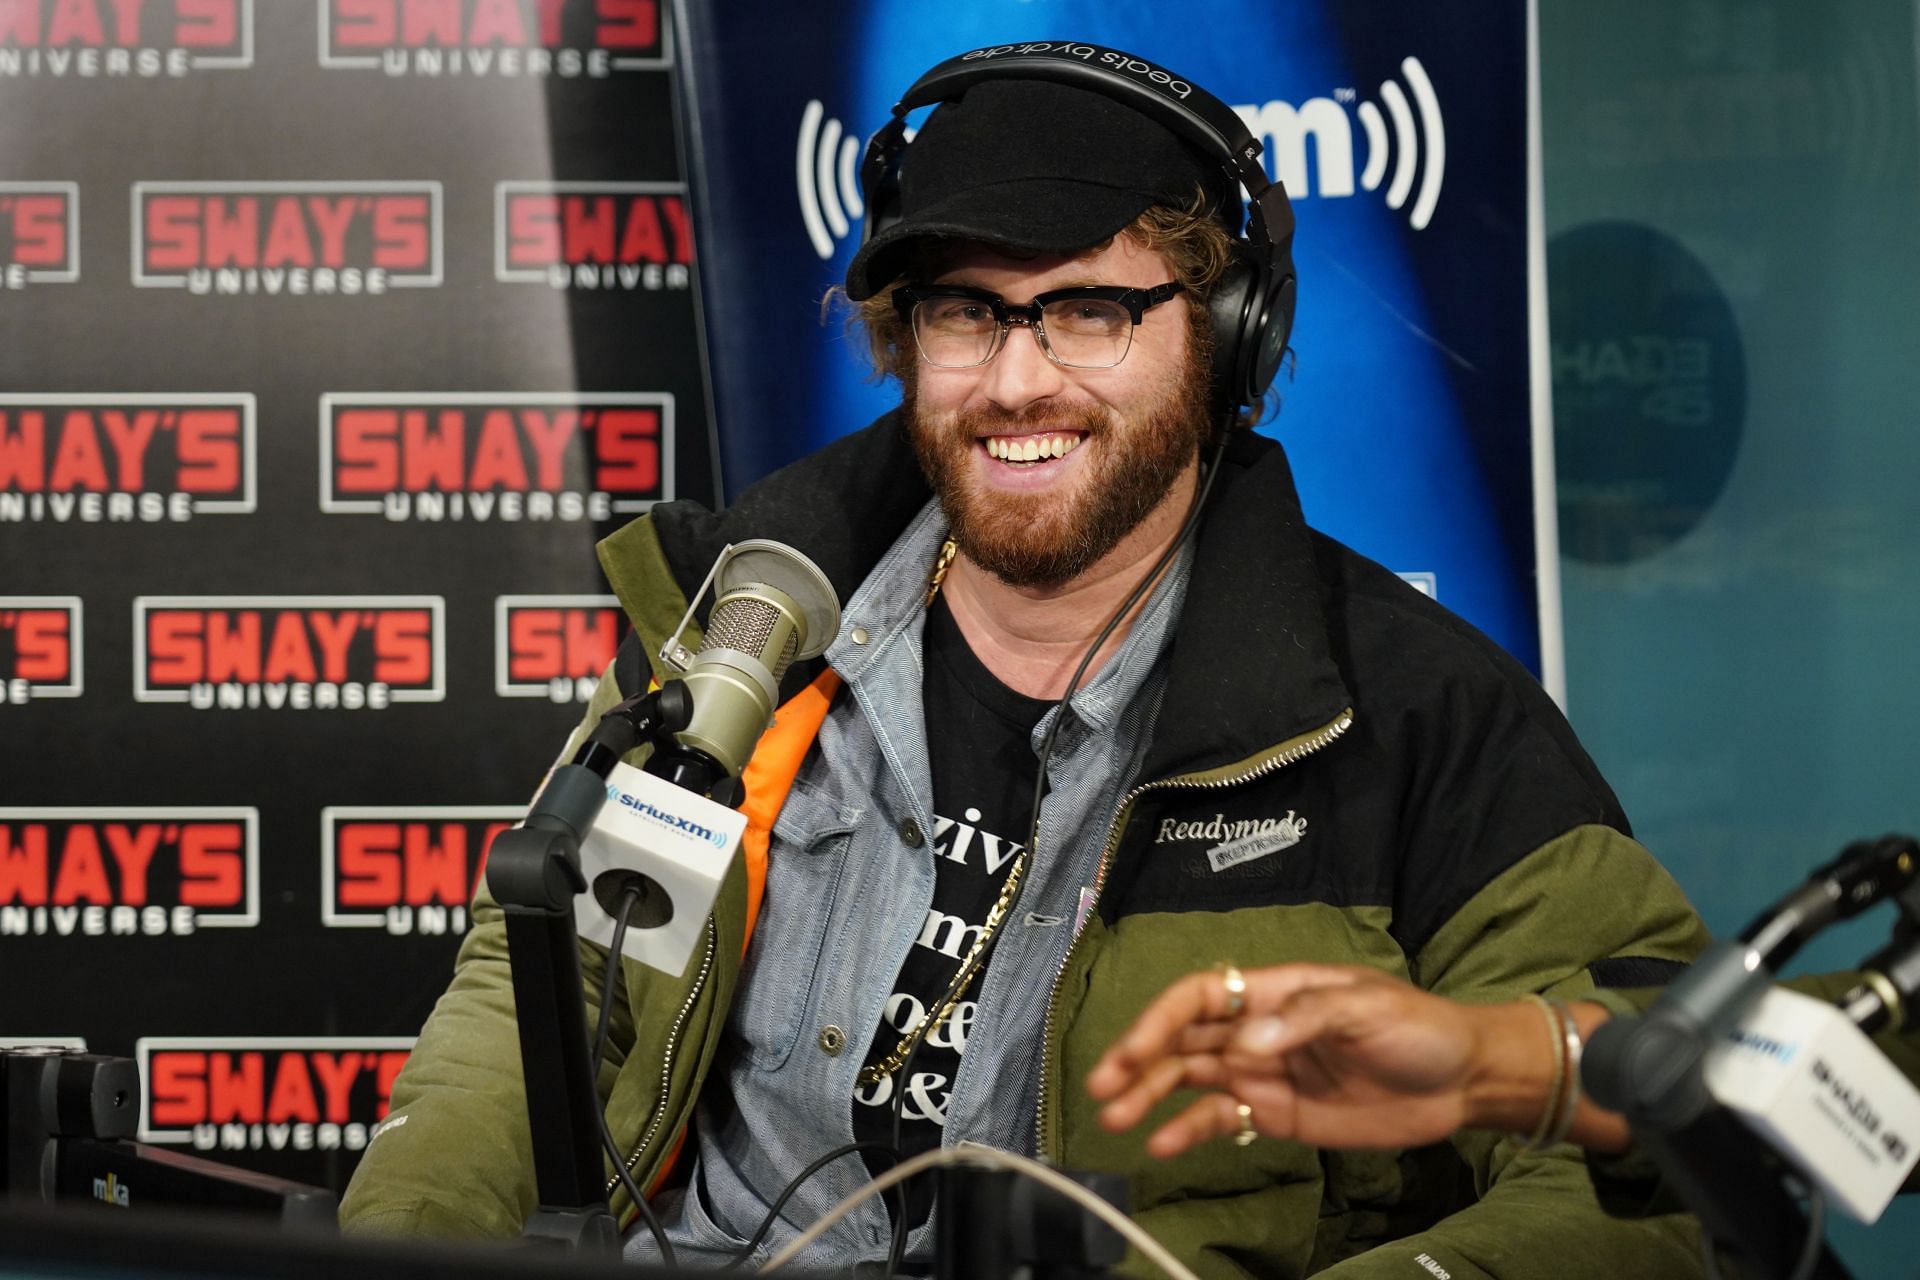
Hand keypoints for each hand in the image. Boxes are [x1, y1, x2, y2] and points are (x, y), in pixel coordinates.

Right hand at [1086, 963, 1524, 1157]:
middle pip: (1183, 1040)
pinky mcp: (1276, 1114)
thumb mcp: (1366, 1006)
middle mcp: (1256, 1030)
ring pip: (1190, 1080)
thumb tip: (1244, 1044)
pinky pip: (1220, 1119)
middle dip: (1139, 1059)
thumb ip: (1303, 1019)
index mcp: (1272, 992)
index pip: (1200, 996)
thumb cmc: (1417, 1027)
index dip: (1160, 1018)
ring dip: (1150, 1096)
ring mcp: (1263, 1073)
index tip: (1135, 1048)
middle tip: (1104, 1087)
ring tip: (1114, 1119)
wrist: (1462, 1081)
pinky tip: (1160, 1144)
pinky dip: (1188, 1130)